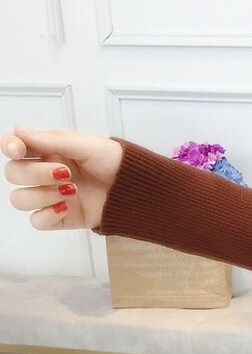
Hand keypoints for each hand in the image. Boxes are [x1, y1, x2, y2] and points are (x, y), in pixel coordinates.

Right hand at [1, 125, 121, 230]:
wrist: (136, 189)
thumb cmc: (115, 163)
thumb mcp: (88, 145)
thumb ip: (54, 140)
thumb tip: (21, 132)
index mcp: (47, 150)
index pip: (12, 147)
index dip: (9, 146)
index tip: (18, 150)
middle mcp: (44, 173)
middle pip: (13, 174)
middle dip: (35, 173)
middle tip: (66, 173)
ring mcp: (50, 196)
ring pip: (19, 199)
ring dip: (41, 194)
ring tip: (71, 190)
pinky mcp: (60, 217)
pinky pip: (37, 221)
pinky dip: (47, 215)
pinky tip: (65, 207)